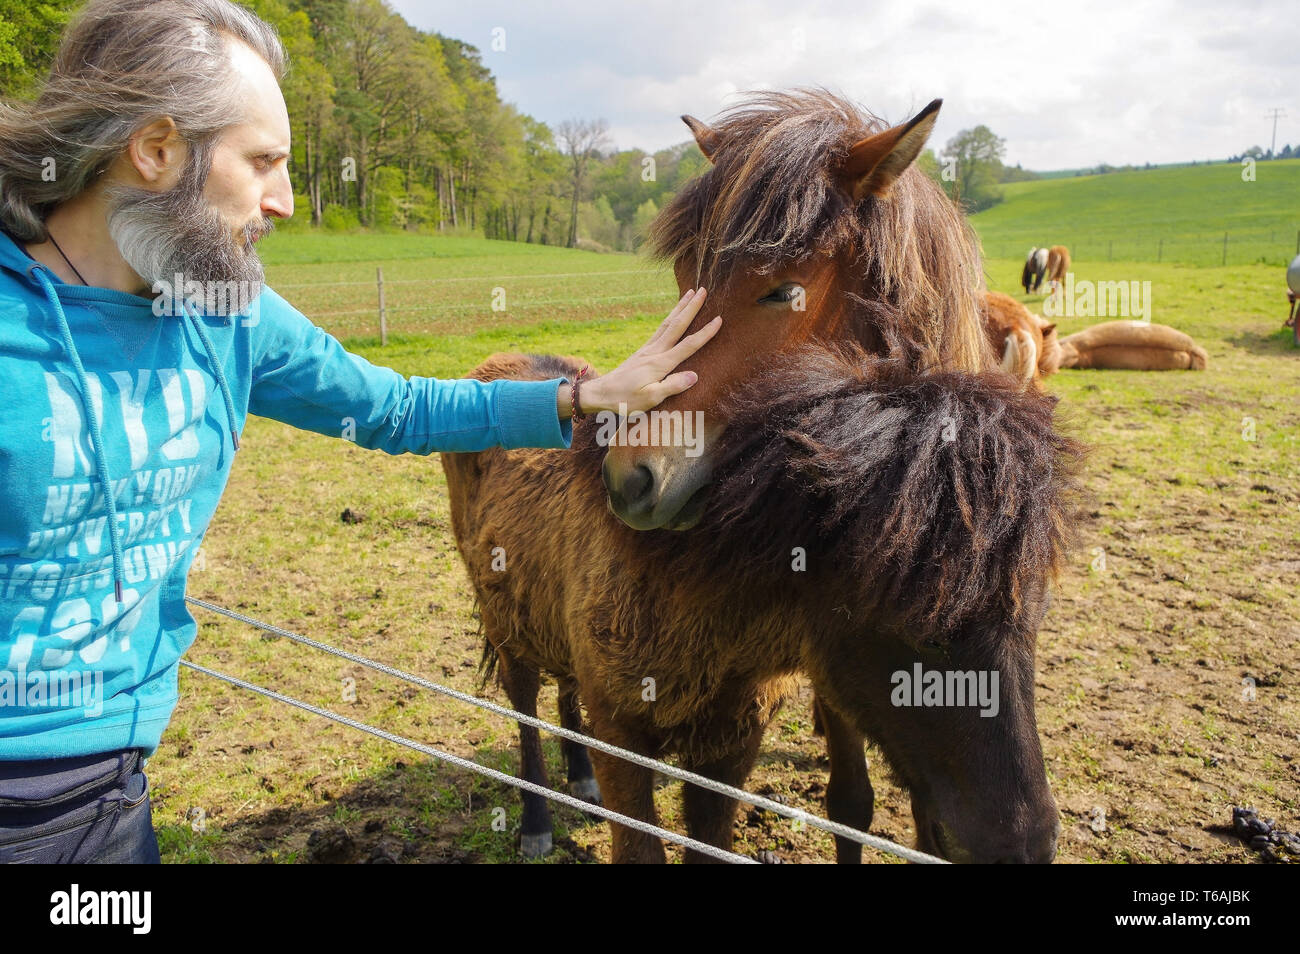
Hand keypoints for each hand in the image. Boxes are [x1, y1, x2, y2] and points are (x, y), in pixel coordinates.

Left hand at [576, 287, 720, 415]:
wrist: (601, 394)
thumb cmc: (625, 400)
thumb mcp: (650, 399)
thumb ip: (672, 386)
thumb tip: (694, 375)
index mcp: (660, 364)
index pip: (688, 345)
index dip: (705, 332)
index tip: (719, 319)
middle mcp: (654, 352)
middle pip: (677, 325)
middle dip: (691, 307)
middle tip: (703, 289)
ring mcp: (647, 350)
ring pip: (667, 323)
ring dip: (680, 307)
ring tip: (689, 293)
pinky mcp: (642, 352)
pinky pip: (659, 330)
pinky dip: (669, 318)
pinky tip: (672, 315)